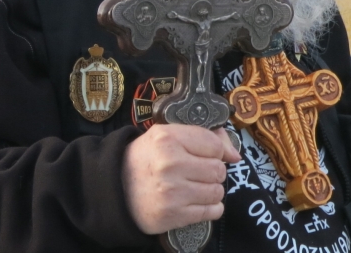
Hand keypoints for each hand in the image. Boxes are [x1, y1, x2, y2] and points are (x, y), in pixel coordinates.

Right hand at [123, 125, 240, 234]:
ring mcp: (172, 192)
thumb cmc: (146, 159)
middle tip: (196, 173)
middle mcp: (170, 164)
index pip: (215, 145)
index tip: (204, 155)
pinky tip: (195, 202)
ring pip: (217, 191)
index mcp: (168, 139)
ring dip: (211, 190)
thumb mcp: (168, 135)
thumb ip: (205, 136)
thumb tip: (235, 155)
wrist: (115, 189)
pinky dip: (210, 208)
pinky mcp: (173, 215)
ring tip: (194, 187)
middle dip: (212, 172)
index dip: (214, 151)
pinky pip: (212, 211)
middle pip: (218, 169)